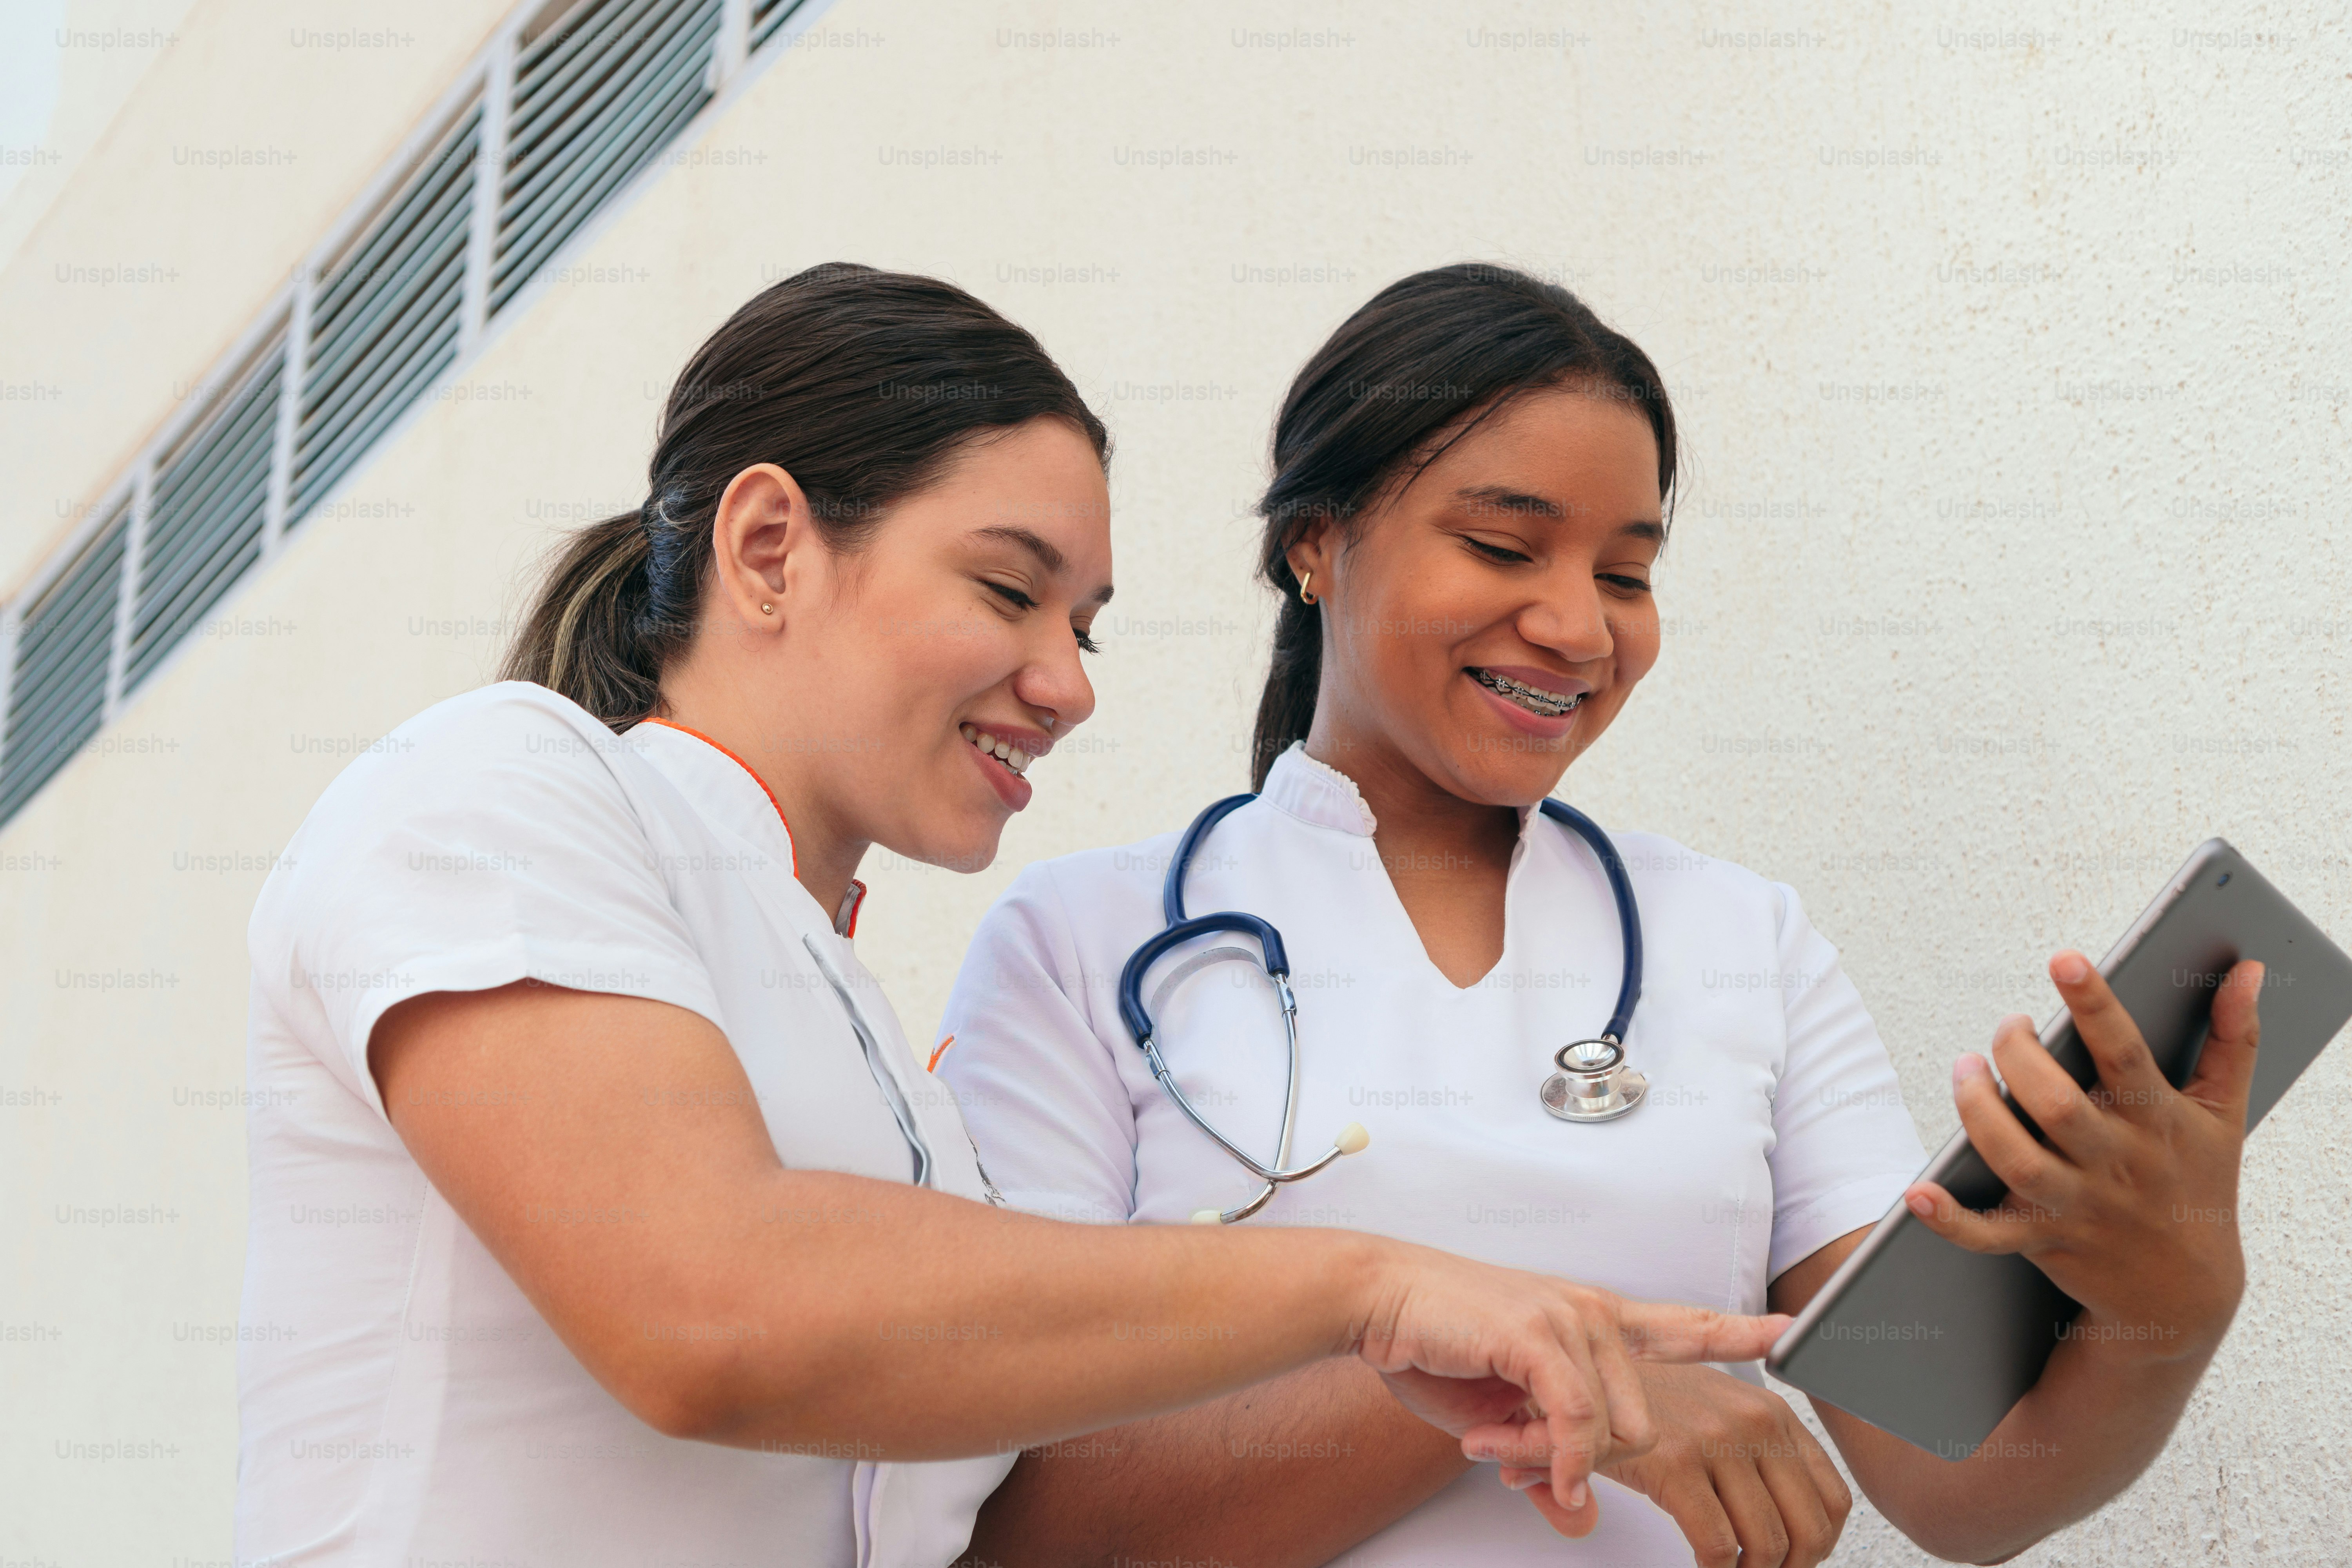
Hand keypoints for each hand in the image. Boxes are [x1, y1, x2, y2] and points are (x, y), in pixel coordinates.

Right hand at [1352, 1259, 1789, 1534]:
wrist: (1380, 1300)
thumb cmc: (1438, 1344)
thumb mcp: (1504, 1418)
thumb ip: (1552, 1461)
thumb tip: (1581, 1518)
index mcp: (1593, 1318)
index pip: (1682, 1324)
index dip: (1737, 1331)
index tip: (1789, 1333)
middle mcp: (1592, 1310)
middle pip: (1645, 1416)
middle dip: (1597, 1461)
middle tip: (1535, 1466)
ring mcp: (1569, 1318)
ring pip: (1615, 1422)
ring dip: (1572, 1463)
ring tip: (1523, 1460)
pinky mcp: (1539, 1333)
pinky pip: (1578, 1417)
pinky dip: (1565, 1460)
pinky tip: (1550, 1477)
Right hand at [1500, 1364, 1850, 1566]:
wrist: (1555, 1362)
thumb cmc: (1619, 1391)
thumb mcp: (1688, 1413)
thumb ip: (1730, 1454)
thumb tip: (1783, 1516)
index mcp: (1762, 1407)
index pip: (1831, 1492)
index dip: (1825, 1543)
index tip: (1805, 1564)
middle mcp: (1747, 1416)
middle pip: (1813, 1524)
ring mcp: (1713, 1437)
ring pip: (1769, 1540)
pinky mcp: (1674, 1462)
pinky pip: (1719, 1544)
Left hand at [1904, 951, 2261, 1360]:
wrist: (2187, 1295)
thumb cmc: (2199, 1183)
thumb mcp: (2224, 1114)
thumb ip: (2235, 1039)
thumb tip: (2250, 970)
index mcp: (2155, 1120)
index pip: (2124, 1053)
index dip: (2095, 1006)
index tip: (2064, 959)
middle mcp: (2113, 1161)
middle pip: (2057, 1107)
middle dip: (2020, 1058)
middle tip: (2008, 1026)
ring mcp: (2076, 1204)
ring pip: (2018, 1162)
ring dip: (1979, 1115)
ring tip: (1964, 1069)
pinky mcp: (2043, 1241)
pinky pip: (1989, 1235)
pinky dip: (1951, 1220)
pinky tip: (1917, 1193)